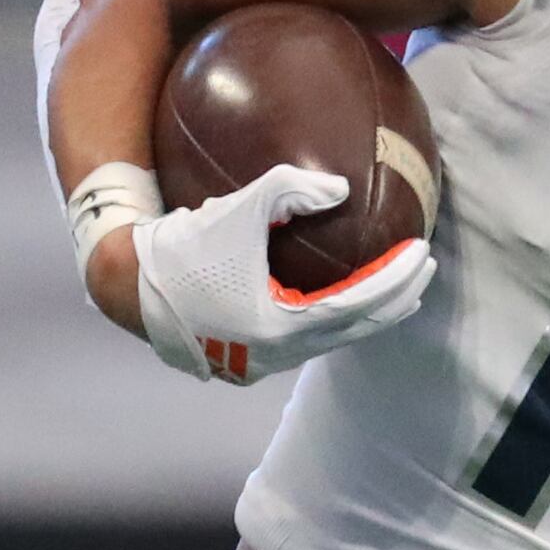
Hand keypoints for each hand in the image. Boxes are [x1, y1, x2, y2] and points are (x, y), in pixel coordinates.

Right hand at [130, 164, 433, 384]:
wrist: (124, 287)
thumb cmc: (180, 246)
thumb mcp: (236, 209)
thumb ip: (290, 190)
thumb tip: (342, 187)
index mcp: (280, 327)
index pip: (359, 306)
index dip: (396, 281)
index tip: (422, 254)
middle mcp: (276, 355)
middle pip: (355, 330)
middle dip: (396, 299)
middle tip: (424, 269)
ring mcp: (261, 362)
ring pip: (332, 339)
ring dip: (367, 311)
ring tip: (395, 286)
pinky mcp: (246, 359)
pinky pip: (306, 337)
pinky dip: (334, 316)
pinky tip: (342, 291)